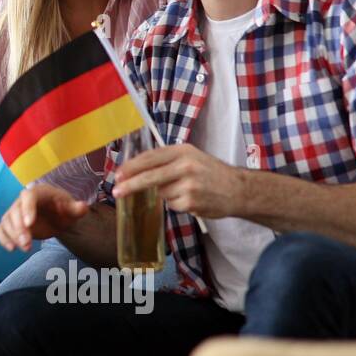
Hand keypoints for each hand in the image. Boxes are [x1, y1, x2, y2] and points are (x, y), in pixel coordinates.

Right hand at [0, 184, 89, 251]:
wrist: (57, 216)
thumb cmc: (64, 209)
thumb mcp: (72, 209)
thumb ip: (77, 208)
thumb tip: (82, 207)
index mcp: (38, 192)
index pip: (28, 196)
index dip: (27, 209)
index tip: (29, 223)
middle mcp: (22, 200)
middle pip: (15, 211)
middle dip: (19, 228)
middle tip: (27, 243)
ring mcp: (14, 211)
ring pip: (7, 221)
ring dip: (13, 235)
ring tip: (26, 248)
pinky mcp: (11, 223)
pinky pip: (1, 229)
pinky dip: (3, 238)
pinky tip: (11, 249)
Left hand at [112, 144, 245, 219]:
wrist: (238, 189)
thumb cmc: (210, 172)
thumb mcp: (190, 156)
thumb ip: (166, 159)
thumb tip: (134, 169)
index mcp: (182, 150)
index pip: (149, 157)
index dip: (131, 167)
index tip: (118, 174)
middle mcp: (185, 165)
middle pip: (149, 176)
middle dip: (130, 185)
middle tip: (116, 191)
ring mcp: (189, 185)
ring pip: (160, 193)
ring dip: (165, 195)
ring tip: (185, 190)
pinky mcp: (191, 202)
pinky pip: (171, 205)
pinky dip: (176, 204)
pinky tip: (191, 199)